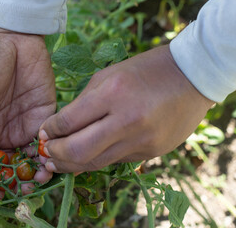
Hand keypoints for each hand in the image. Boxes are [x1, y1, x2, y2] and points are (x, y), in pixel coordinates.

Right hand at [0, 21, 55, 199]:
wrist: (12, 38)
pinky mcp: (46, 115)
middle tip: (29, 186)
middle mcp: (5, 132)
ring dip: (38, 170)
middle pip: (13, 165)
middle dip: (20, 180)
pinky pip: (49, 139)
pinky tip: (51, 157)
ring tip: (42, 175)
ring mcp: (26, 124)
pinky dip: (50, 152)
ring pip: (33, 157)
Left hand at [38, 45, 213, 172]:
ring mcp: (142, 141)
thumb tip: (60, 128)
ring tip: (58, 163)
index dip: (49, 131)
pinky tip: (88, 157)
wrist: (193, 77)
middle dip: (55, 155)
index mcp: (113, 93)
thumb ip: (83, 103)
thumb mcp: (109, 75)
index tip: (43, 134)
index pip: (68, 122)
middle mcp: (127, 120)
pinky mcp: (151, 153)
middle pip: (78, 151)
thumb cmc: (146, 70)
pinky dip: (98, 160)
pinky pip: (116, 161)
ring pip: (96, 164)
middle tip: (45, 154)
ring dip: (72, 165)